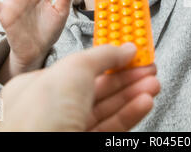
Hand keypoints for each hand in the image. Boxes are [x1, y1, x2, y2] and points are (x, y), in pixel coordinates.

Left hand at [0, 43, 160, 131]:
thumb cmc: (40, 119)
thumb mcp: (74, 69)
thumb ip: (102, 55)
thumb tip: (124, 49)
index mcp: (38, 87)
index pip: (79, 67)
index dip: (107, 58)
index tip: (129, 53)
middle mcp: (51, 110)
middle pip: (97, 88)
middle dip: (126, 76)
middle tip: (147, 67)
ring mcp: (69, 130)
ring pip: (107, 109)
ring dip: (133, 93)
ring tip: (152, 83)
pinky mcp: (86, 145)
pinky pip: (112, 128)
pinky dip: (130, 113)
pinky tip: (144, 102)